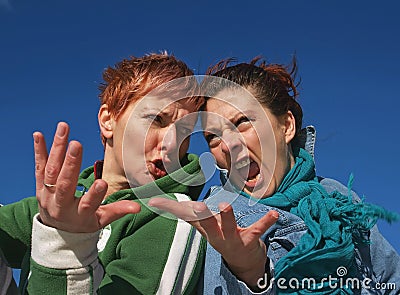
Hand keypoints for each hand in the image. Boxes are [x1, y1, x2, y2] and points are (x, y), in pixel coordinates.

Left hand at [33, 122, 140, 232]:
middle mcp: (60, 205)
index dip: (95, 195)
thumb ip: (118, 211)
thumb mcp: (101, 221)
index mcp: (78, 215)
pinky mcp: (39, 186)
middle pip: (65, 183)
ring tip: (63, 128)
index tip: (102, 182)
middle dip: (71, 163)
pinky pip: (39, 167)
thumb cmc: (83, 223)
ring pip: (51, 171)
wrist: (56, 231)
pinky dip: (39, 150)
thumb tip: (139, 207)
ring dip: (57, 149)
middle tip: (77, 144)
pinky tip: (38, 134)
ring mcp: (47, 195)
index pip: (87, 205)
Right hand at [148, 198, 277, 287]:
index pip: (185, 217)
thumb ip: (185, 213)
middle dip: (201, 216)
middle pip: (206, 224)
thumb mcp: (203, 226)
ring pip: (228, 228)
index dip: (170, 209)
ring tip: (225, 206)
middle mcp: (215, 235)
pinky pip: (258, 230)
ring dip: (228, 217)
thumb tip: (158, 201)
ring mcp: (233, 238)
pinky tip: (275, 214)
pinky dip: (266, 222)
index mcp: (204, 229)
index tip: (154, 201)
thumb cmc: (221, 236)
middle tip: (196, 206)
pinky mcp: (250, 240)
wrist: (243, 261)